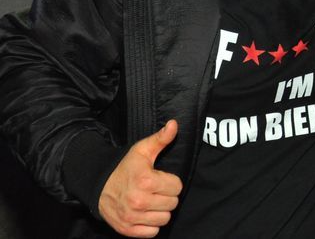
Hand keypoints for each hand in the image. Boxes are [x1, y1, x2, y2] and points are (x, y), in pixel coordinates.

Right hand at [98, 120, 182, 237]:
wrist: (99, 185)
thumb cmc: (124, 167)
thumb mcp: (142, 150)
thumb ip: (161, 138)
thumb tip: (174, 124)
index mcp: (146, 181)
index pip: (177, 187)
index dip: (171, 182)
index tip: (160, 178)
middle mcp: (139, 201)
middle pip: (172, 203)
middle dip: (167, 195)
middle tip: (155, 190)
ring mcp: (132, 217)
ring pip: (164, 219)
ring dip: (160, 210)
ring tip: (151, 200)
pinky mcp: (127, 229)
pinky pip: (152, 232)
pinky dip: (151, 224)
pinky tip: (145, 212)